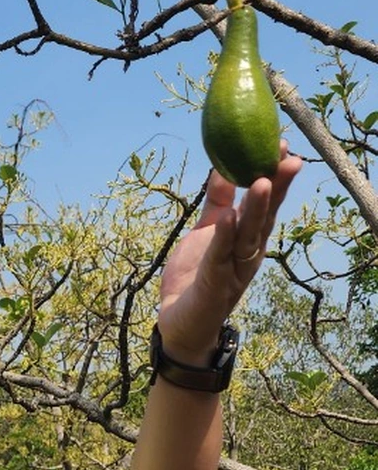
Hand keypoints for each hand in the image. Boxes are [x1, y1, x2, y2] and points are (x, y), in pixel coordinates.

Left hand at [156, 148, 301, 363]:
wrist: (179, 323)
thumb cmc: (196, 276)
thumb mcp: (208, 232)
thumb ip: (218, 202)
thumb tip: (223, 166)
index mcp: (248, 240)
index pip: (266, 205)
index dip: (275, 177)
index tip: (283, 146)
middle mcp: (248, 255)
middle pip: (265, 218)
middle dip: (278, 188)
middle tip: (289, 158)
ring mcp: (233, 272)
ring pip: (248, 237)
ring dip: (257, 210)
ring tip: (263, 180)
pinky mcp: (214, 286)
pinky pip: (219, 257)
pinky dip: (224, 237)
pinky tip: (228, 217)